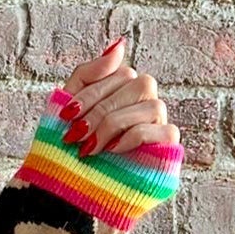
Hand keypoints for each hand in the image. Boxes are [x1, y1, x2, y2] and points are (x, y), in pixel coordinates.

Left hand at [57, 34, 181, 157]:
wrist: (67, 190)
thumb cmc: (70, 147)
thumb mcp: (69, 105)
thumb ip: (90, 73)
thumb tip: (120, 44)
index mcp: (125, 89)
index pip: (120, 73)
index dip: (91, 93)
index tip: (66, 115)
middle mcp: (146, 103)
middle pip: (137, 84)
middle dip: (100, 110)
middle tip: (76, 134)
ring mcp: (160, 125)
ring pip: (151, 105)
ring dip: (113, 125)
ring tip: (89, 147)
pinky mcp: (168, 149)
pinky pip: (163, 130)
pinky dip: (134, 138)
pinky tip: (113, 150)